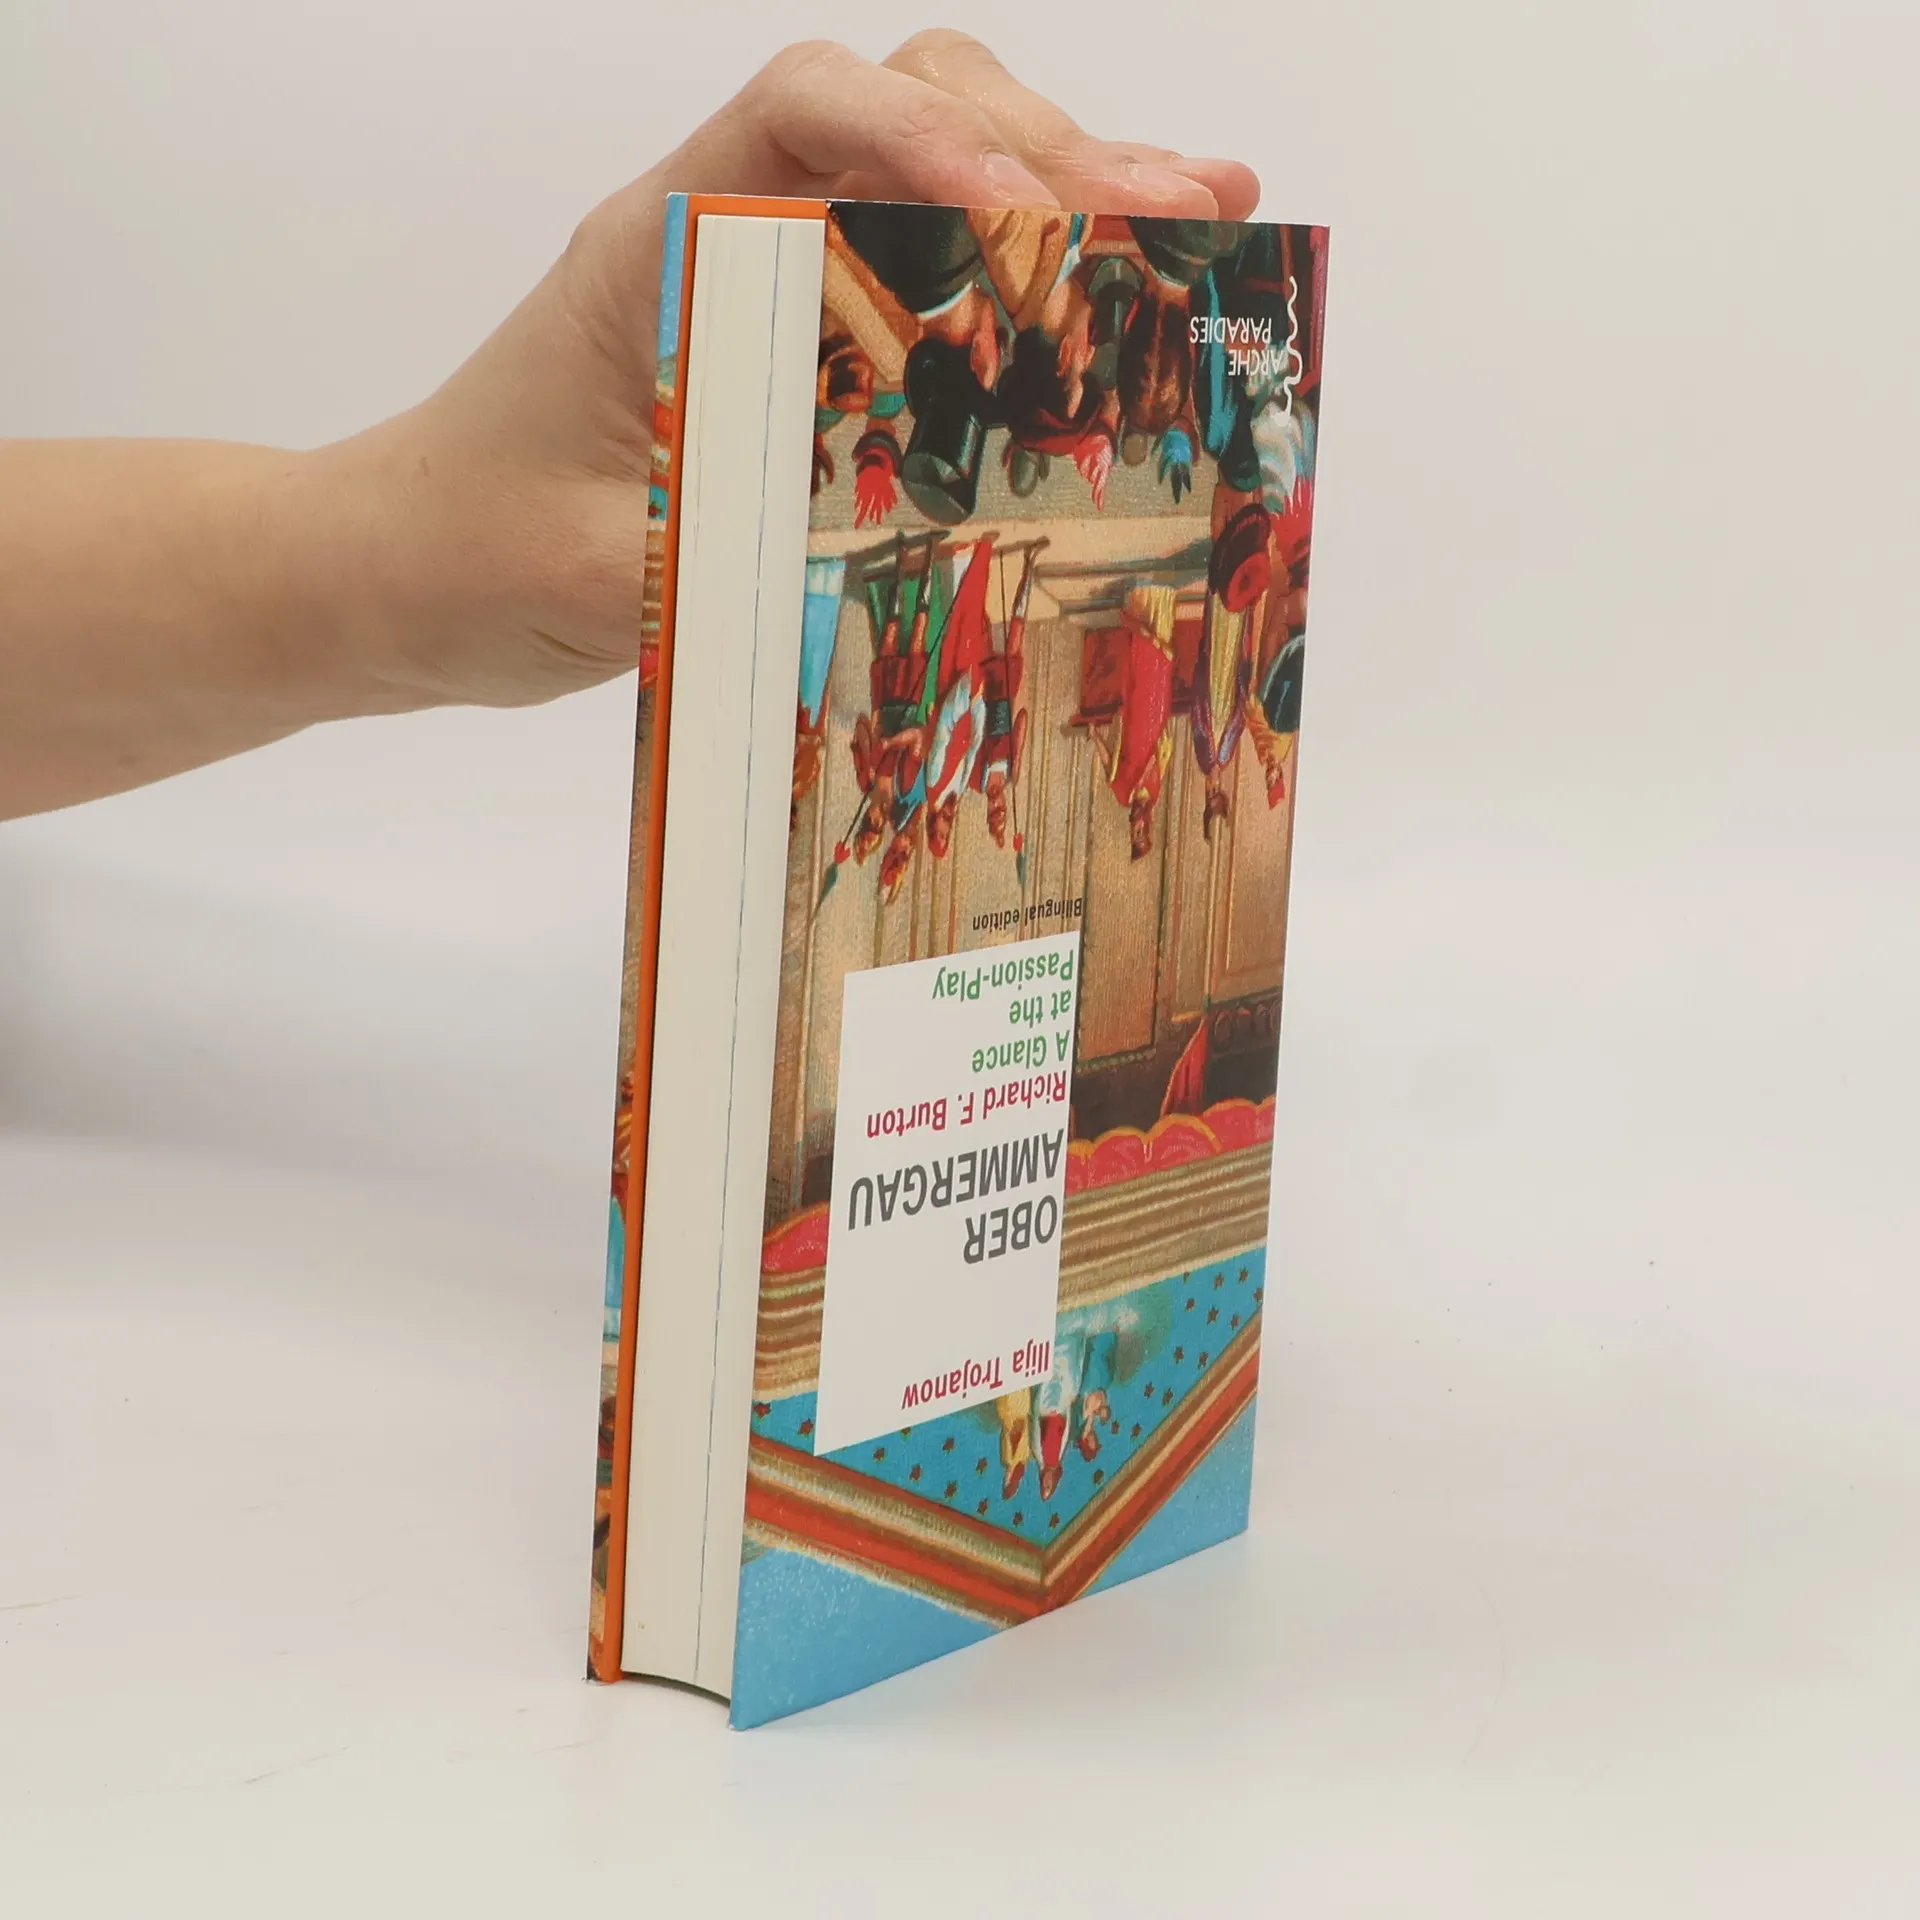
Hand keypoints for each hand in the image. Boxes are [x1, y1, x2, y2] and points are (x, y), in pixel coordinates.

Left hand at [324, 32, 1260, 713]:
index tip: (1020, 206)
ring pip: (936, 188)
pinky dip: (1027, 289)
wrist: (402, 578)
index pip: (799, 113)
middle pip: (905, 113)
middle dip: (1049, 148)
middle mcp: (724, 244)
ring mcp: (769, 299)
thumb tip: (880, 573)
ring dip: (1065, 199)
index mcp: (655, 247)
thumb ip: (715, 562)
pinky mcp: (799, 370)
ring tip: (1197, 228)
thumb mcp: (584, 575)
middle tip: (1187, 207)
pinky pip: (929, 296)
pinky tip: (1119, 308)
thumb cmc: (459, 552)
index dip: (923, 132)